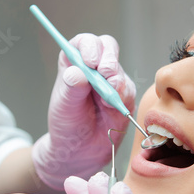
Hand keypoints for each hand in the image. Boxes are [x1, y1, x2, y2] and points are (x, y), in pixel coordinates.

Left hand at [32, 33, 135, 189]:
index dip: (89, 47)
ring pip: (118, 69)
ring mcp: (110, 80)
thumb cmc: (68, 125)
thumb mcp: (64, 106)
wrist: (82, 151)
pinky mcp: (124, 95)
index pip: (84, 43)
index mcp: (73, 63)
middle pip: (107, 47)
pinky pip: (129, 89)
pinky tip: (111, 108)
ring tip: (105, 99)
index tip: (90, 62)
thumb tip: (77, 73)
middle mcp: (93, 68)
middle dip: (108, 59)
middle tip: (104, 74)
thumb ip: (71, 88)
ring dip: (115, 80)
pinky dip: (122, 96)